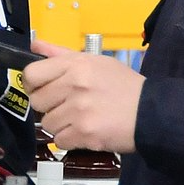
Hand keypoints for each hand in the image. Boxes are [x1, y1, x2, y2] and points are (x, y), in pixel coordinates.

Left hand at [21, 38, 143, 154]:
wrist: (152, 112)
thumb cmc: (123, 86)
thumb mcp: (96, 61)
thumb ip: (61, 54)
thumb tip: (34, 44)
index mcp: (76, 65)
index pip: (31, 74)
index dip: (32, 84)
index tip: (42, 89)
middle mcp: (75, 85)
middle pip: (36, 101)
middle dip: (49, 106)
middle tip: (67, 106)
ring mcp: (79, 110)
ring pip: (46, 124)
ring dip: (60, 125)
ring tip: (81, 119)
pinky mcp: (85, 133)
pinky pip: (59, 140)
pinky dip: (70, 140)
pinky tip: (85, 132)